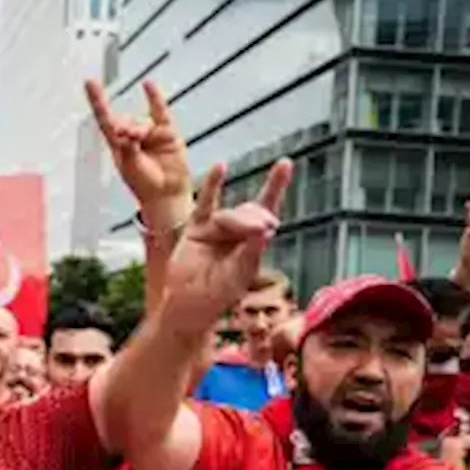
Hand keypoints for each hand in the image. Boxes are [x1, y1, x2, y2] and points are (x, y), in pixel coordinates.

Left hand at [85, 79, 191, 223]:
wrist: (166, 194)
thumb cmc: (145, 185)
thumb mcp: (131, 167)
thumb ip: (128, 148)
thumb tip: (128, 131)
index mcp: (117, 144)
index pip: (105, 119)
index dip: (97, 101)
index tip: (90, 82)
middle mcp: (132, 136)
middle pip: (124, 121)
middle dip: (124, 126)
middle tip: (126, 135)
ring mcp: (149, 133)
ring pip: (141, 122)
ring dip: (139, 128)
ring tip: (139, 137)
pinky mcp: (165, 133)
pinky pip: (160, 112)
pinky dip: (154, 98)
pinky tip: (148, 85)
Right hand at [160, 160, 292, 333]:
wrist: (185, 306)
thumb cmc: (215, 296)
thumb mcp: (238, 275)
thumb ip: (251, 251)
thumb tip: (267, 228)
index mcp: (252, 244)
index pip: (268, 212)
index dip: (276, 188)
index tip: (284, 164)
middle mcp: (236, 233)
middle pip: (250, 212)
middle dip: (252, 219)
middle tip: (258, 229)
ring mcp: (215, 230)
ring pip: (229, 214)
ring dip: (234, 221)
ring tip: (226, 233)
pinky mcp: (195, 229)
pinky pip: (205, 204)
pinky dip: (213, 185)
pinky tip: (220, 168)